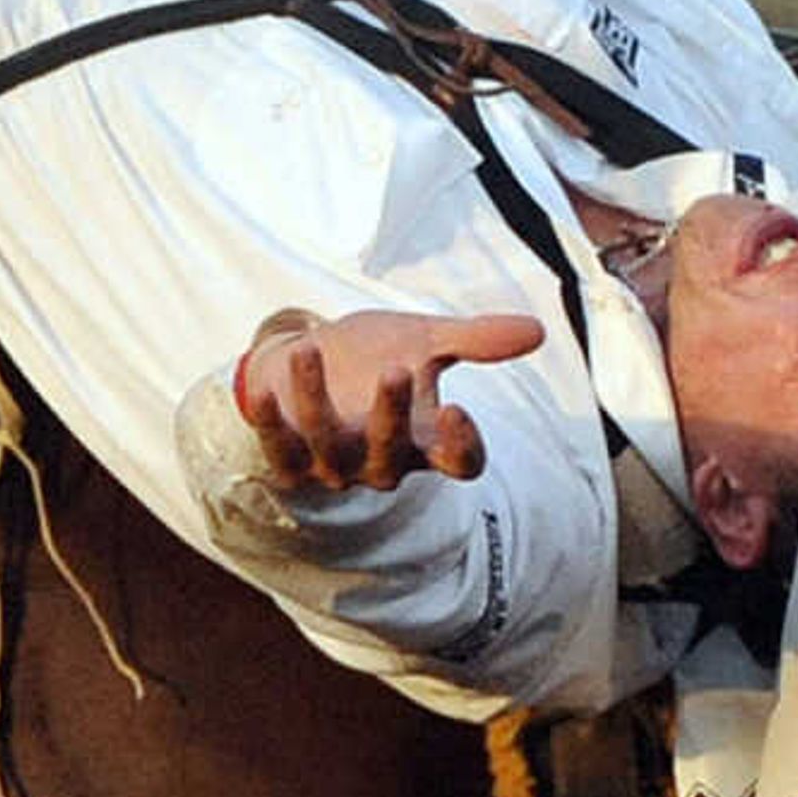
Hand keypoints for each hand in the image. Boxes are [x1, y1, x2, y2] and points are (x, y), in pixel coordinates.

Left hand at [239, 308, 546, 493]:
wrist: (310, 359)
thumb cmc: (374, 355)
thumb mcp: (425, 340)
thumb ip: (475, 340)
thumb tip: (537, 331)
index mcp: (427, 441)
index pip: (459, 462)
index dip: (461, 447)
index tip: (458, 410)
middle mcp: (382, 463)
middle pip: (394, 456)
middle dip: (392, 416)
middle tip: (397, 369)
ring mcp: (334, 465)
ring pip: (330, 447)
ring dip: (318, 399)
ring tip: (310, 347)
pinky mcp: (289, 460)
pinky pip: (279, 449)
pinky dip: (269, 422)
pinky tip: (259, 391)